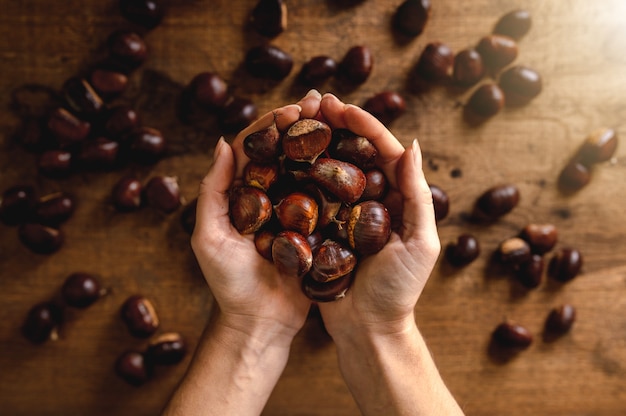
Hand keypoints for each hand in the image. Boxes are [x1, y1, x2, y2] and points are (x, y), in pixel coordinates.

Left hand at [190, 90, 322, 342]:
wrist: (260, 323)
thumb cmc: (229, 284)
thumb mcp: (209, 237)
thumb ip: (213, 191)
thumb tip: (224, 142)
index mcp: (243, 196)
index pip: (257, 150)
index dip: (272, 126)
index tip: (291, 108)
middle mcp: (271, 198)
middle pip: (287, 152)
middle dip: (302, 124)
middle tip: (320, 101)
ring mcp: (296, 213)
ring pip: (310, 169)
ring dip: (323, 141)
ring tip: (340, 117)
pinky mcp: (317, 229)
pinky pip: (328, 197)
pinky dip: (339, 175)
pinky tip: (354, 156)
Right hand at [315, 93, 440, 337]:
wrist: (367, 329)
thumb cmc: (399, 290)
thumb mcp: (420, 243)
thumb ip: (417, 196)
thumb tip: (412, 145)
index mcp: (395, 198)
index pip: (382, 151)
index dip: (364, 125)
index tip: (341, 107)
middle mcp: (369, 200)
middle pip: (352, 152)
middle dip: (334, 125)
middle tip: (312, 103)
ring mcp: (342, 213)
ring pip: (328, 169)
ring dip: (314, 142)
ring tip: (295, 120)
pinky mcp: (320, 228)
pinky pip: (309, 195)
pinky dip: (297, 174)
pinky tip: (282, 156)